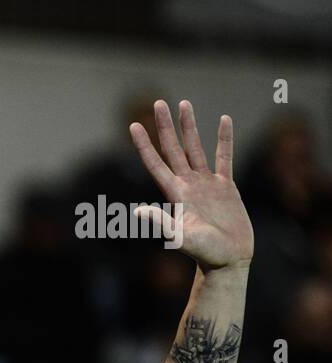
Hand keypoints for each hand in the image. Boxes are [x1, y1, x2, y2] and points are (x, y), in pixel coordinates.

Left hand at [129, 99, 253, 270]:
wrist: (228, 259)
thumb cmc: (204, 252)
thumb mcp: (180, 237)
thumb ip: (161, 223)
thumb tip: (137, 211)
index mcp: (174, 193)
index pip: (155, 163)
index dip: (144, 144)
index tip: (133, 125)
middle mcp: (187, 184)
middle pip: (173, 148)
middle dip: (165, 126)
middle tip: (157, 102)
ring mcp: (206, 183)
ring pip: (196, 147)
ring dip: (190, 126)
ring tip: (184, 103)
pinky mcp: (226, 185)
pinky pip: (225, 156)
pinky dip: (224, 138)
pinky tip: (224, 120)